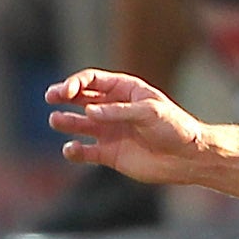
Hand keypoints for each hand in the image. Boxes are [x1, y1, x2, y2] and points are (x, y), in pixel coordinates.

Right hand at [47, 70, 212, 183]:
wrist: (189, 158)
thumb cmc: (175, 128)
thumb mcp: (150, 113)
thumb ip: (119, 112)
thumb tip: (88, 111)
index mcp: (124, 91)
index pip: (91, 81)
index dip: (75, 83)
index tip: (65, 92)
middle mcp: (113, 109)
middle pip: (79, 98)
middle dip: (62, 96)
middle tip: (50, 97)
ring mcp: (110, 131)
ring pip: (78, 123)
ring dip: (65, 121)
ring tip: (56, 121)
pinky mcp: (109, 154)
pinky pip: (84, 151)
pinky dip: (74, 150)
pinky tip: (71, 149)